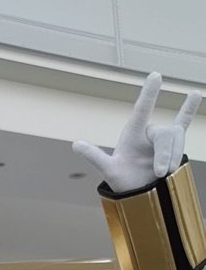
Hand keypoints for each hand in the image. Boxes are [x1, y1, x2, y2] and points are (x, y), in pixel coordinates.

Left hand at [72, 71, 201, 192]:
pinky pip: (183, 123)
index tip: (156, 75)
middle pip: (165, 133)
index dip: (149, 93)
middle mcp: (148, 132)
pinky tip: (197, 93)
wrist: (140, 194)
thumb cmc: (124, 181)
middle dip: (164, 154)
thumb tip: (76, 145)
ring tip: (165, 173)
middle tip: (159, 173)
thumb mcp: (110, 171)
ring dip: (173, 156)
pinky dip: (189, 109)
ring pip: (177, 137)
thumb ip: (96, 157)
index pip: (142, 109)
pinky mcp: (173, 146)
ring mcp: (161, 139)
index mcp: (133, 133)